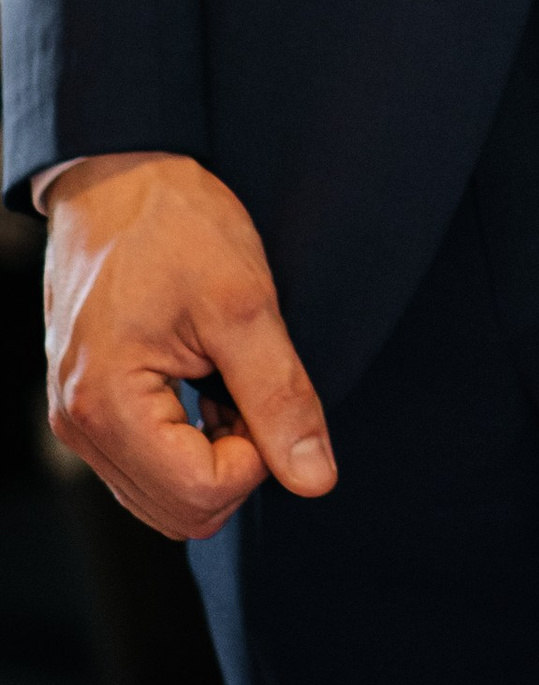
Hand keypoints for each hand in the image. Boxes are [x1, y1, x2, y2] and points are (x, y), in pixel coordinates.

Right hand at [42, 151, 336, 538]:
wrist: (119, 173)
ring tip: (227, 379)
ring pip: (162, 497)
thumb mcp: (245, 302)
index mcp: (109, 405)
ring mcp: (77, 419)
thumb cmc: (174, 222)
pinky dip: (187, 441)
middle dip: (235, 462)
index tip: (265, 389)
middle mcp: (79, 427)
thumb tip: (316, 480)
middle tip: (249, 385)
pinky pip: (144, 465)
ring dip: (213, 454)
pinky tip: (206, 383)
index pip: (202, 494)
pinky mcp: (86, 406)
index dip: (258, 455)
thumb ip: (280, 396)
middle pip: (180, 511)